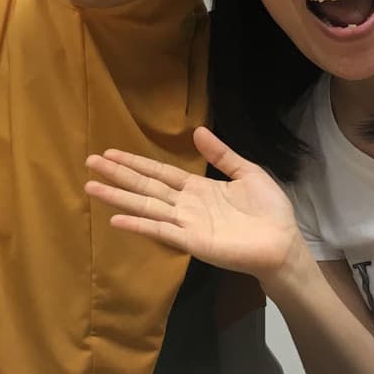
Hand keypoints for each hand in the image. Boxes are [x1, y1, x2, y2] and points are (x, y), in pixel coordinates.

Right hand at [85, 127, 302, 279]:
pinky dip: (139, 225)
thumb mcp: (247, 172)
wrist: (283, 243)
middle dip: (118, 175)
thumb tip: (198, 130)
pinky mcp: (191, 242)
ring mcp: (185, 224)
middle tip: (89, 162)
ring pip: (146, 207)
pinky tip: (116, 219)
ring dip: (118, 198)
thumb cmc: (269, 211)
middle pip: (145, 187)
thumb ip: (221, 155)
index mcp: (197, 189)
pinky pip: (161, 232)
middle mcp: (185, 206)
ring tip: (91, 188)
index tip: (111, 153)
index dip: (136, 163)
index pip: (159, 173)